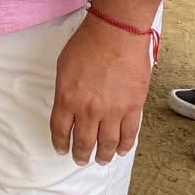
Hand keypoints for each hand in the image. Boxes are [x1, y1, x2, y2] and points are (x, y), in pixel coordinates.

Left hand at [50, 15, 152, 164]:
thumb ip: (65, 91)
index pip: (61, 130)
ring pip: (108, 143)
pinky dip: (125, 145)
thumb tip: (68, 106)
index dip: (61, 143)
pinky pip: (129, 134)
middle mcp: (88, 110)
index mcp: (67, 99)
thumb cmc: (86, 44)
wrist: (115, 34)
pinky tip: (121, 150)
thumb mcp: (63, 67)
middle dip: (81, 153)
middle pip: (84, 141)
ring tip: (101, 160)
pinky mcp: (133, 107)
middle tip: (80, 160)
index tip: (61, 149)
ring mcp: (112, 111)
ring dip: (103, 155)